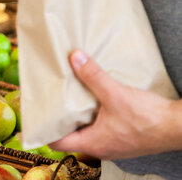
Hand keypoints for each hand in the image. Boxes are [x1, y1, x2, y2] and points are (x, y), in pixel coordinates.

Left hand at [49, 50, 181, 159]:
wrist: (180, 127)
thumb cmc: (150, 118)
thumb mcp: (115, 94)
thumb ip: (93, 76)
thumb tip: (74, 58)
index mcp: (92, 143)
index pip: (56, 142)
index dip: (44, 128)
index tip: (37, 113)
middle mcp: (100, 147)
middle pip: (69, 136)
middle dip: (59, 118)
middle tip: (51, 99)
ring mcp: (113, 144)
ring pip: (86, 132)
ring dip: (78, 116)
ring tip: (70, 96)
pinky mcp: (124, 138)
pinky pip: (101, 128)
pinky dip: (94, 116)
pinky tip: (95, 100)